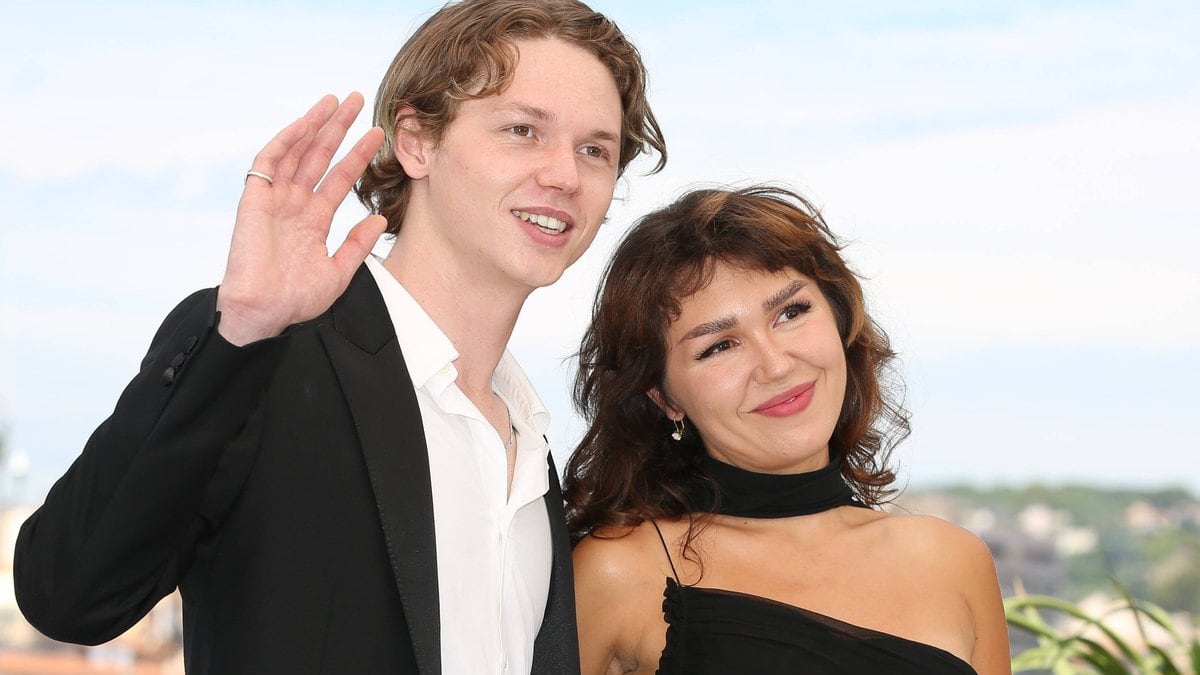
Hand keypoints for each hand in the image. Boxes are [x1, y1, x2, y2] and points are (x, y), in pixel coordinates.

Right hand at [216, 93, 386, 345]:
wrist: (263, 313)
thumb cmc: (295, 300)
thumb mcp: (338, 273)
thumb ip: (357, 245)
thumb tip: (381, 219)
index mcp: (314, 221)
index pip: (340, 179)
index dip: (358, 155)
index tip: (378, 134)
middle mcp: (295, 205)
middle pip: (319, 156)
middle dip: (338, 128)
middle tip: (358, 99)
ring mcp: (275, 199)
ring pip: (297, 152)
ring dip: (314, 126)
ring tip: (334, 101)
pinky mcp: (254, 199)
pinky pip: (269, 163)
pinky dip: (285, 142)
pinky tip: (304, 124)